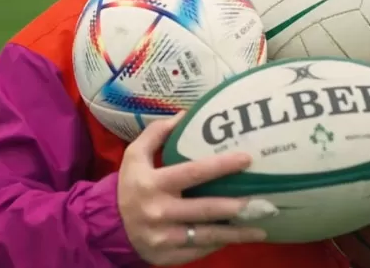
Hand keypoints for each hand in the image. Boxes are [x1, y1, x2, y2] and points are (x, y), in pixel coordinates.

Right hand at [117, 112, 270, 265]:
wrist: (107, 226)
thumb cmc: (129, 186)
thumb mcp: (134, 155)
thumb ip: (157, 133)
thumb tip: (185, 115)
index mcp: (153, 184)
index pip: (192, 173)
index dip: (221, 166)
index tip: (246, 159)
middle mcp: (159, 212)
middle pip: (205, 209)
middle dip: (235, 206)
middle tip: (262, 201)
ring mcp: (165, 238)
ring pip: (208, 235)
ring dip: (237, 233)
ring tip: (261, 228)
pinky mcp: (168, 256)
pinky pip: (200, 250)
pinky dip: (220, 244)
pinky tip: (237, 237)